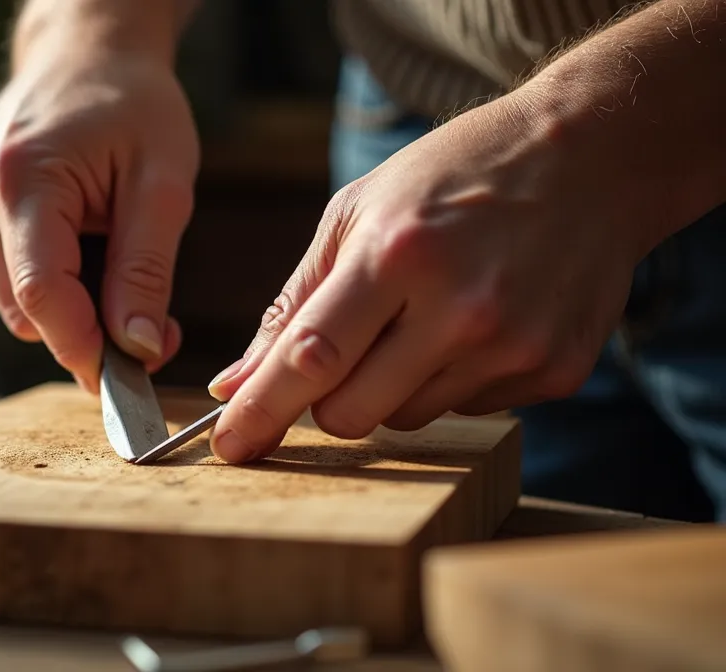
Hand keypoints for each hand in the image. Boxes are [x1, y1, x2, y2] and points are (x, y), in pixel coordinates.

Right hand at [0, 50, 197, 390]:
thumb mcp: (162, 183)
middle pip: (27, 311)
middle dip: (90, 329)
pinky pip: (2, 288)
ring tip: (108, 251)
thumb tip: (136, 350)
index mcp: (21, 177)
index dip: (85, 350)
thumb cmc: (130, 107)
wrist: (82, 57)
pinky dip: (44, 286)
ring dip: (69, 306)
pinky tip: (70, 241)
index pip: (41, 294)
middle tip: (151, 315)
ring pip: (15, 309)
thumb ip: (146, 271)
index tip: (131, 382)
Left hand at [205, 90, 650, 462]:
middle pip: (352, 414)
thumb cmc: (454, 176)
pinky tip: (478, 320)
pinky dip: (451, 379)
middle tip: (338, 357)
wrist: (592, 159)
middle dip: (325, 402)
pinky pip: (467, 410)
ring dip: (393, 385)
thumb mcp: (358, 211)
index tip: (227, 446)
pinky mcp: (555, 372)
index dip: (260, 410)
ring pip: (407, 419)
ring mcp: (515, 346)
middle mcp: (461, 308)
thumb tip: (234, 383)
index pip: (310, 357)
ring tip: (427, 313)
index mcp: (399, 253)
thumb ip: (294, 302)